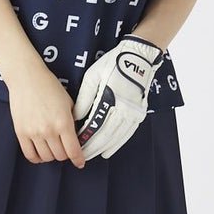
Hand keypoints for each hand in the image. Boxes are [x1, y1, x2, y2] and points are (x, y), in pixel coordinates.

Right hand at [6, 60, 85, 168]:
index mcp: (64, 122)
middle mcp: (49, 131)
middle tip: (65, 147)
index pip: (73, 151)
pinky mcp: (21, 133)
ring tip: (53, 146)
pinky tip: (41, 151)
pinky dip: (37, 158)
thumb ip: (73, 120)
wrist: (26, 78)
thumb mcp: (69, 102)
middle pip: (60, 156)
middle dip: (66, 154)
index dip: (78, 160)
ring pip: (46, 157)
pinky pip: (30, 155)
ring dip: (52, 155)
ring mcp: (34, 133)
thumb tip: (76, 135)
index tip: (80, 162)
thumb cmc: (49, 86)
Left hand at [72, 35, 164, 160]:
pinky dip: (117, 144)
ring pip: (116, 137)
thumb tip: (76, 117)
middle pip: (105, 135)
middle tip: (81, 154)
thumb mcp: (93, 77)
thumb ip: (84, 98)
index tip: (75, 143)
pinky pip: (127, 134)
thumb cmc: (113, 65)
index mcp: (109, 99)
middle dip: (92, 146)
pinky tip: (108, 150)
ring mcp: (132, 113)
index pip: (94, 124)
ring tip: (92, 154)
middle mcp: (122, 109)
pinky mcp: (138, 113)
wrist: (138, 58)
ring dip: (103, 147)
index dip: (84, 136)